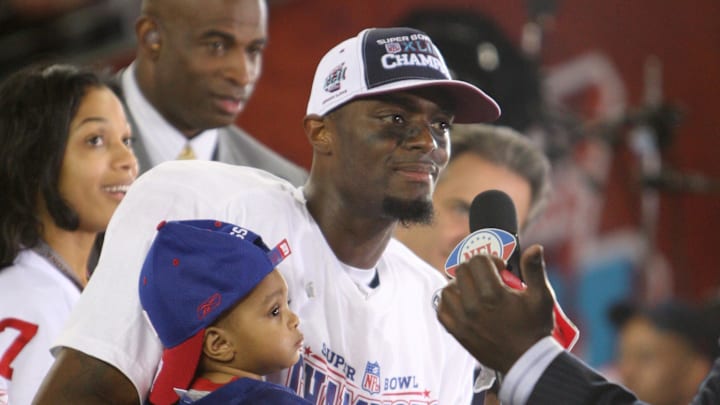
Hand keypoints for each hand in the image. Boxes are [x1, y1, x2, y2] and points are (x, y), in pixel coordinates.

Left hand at [436, 244, 554, 373]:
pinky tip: (461, 303)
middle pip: (461, 271)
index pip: (478, 260)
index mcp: (493, 294)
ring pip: (448, 289)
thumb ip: (535, 270)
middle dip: (475, 269)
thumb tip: (535, 248)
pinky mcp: (458, 333)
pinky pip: (441, 310)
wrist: (527, 361)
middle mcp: (474, 306)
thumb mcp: (542, 297)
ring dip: (460, 285)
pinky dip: (448, 303)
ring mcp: (463, 321)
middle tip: (489, 278)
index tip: (501, 269)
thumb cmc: (536, 328)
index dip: (491, 259)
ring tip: (475, 290)